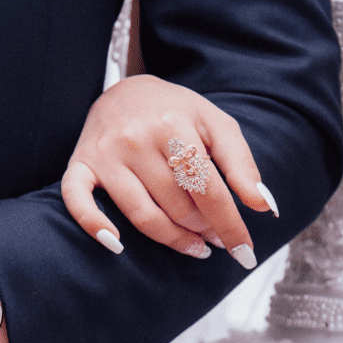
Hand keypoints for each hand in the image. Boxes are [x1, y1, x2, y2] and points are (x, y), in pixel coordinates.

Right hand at [61, 75, 277, 266]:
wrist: (125, 91)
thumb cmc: (177, 113)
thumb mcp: (216, 126)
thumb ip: (242, 165)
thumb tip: (264, 206)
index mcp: (173, 124)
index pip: (209, 189)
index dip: (230, 225)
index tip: (244, 252)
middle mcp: (136, 138)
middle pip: (178, 207)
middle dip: (204, 229)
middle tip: (214, 235)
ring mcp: (105, 153)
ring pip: (142, 216)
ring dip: (173, 239)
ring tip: (194, 245)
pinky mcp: (80, 164)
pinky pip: (78, 202)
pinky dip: (95, 226)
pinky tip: (117, 246)